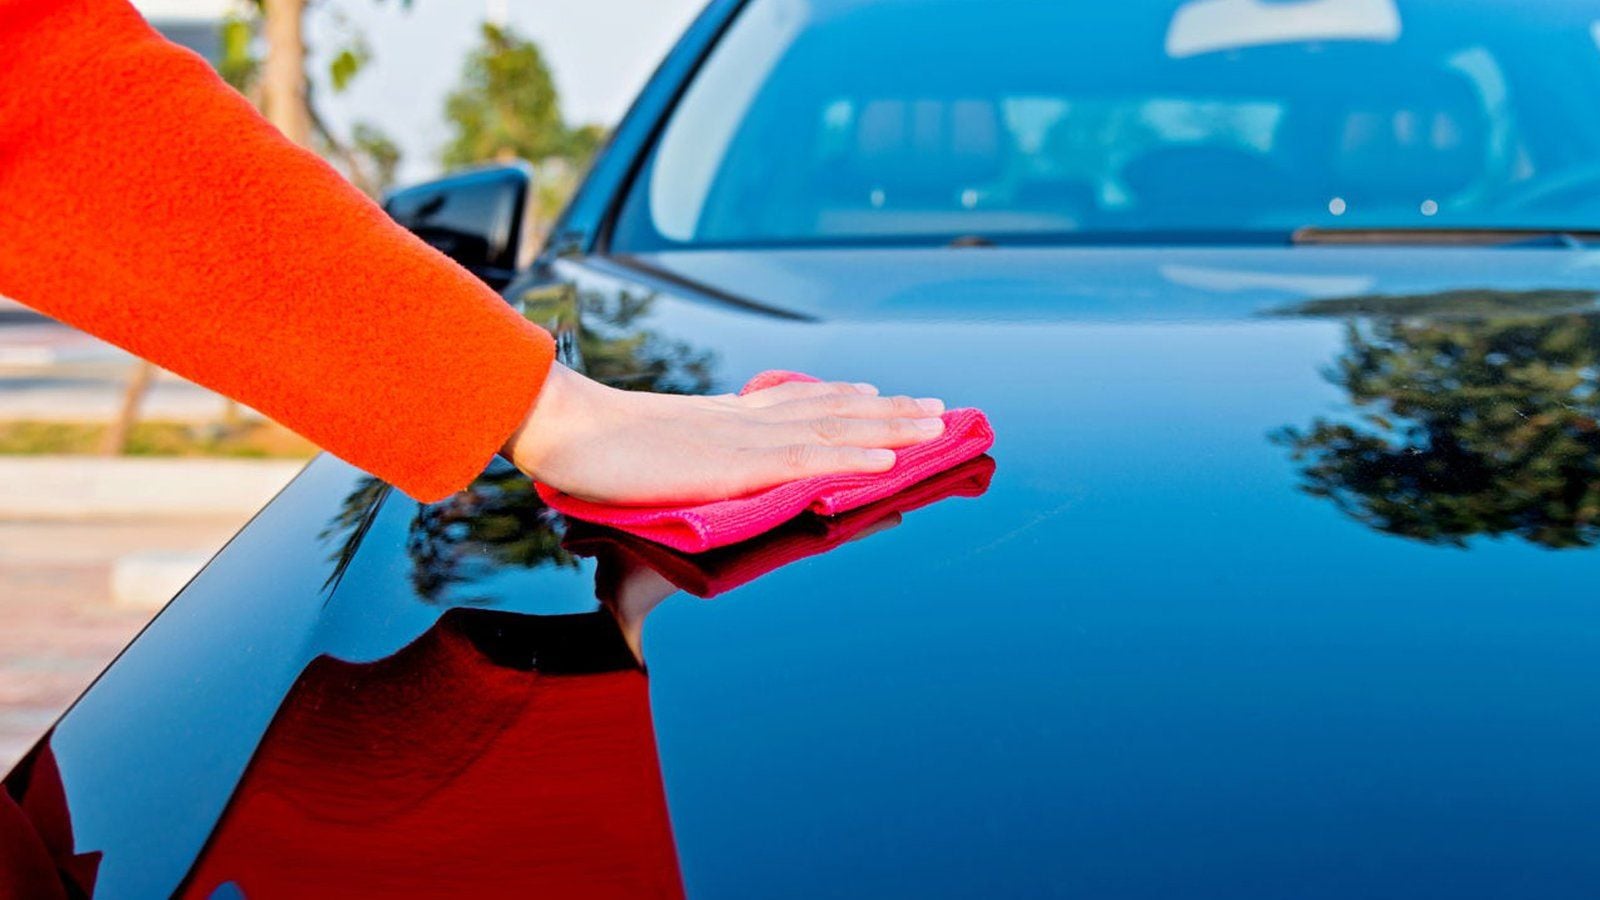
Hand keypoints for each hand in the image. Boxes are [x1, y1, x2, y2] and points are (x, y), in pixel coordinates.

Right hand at [503, 364, 944, 504]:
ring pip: (832, 428)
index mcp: (722, 418)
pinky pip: (806, 460)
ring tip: (937, 424)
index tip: (884, 397)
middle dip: (889, 411)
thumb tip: (688, 470)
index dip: (847, 400)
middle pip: (831, 409)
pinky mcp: (735, 466)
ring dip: (891, 427)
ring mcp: (743, 441)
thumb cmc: (589, 448)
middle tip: (939, 409)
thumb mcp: (647, 452)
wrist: (563, 428)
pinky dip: (852, 456)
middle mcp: (744, 421)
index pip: (799, 404)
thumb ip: (681, 459)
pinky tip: (889, 458)